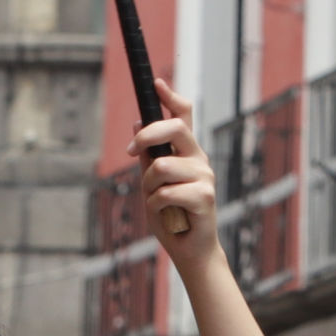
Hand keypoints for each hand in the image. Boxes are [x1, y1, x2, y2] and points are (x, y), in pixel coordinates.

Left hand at [132, 79, 215, 254]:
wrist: (190, 251)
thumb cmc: (171, 217)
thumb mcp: (151, 183)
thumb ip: (147, 156)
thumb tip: (135, 124)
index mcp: (187, 152)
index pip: (183, 115)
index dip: (170, 97)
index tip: (156, 83)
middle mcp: (199, 159)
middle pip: (174, 128)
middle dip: (147, 136)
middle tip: (130, 151)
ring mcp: (205, 176)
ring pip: (161, 166)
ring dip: (148, 187)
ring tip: (157, 203)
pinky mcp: (205, 196)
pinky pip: (164, 193)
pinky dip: (156, 206)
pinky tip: (169, 216)